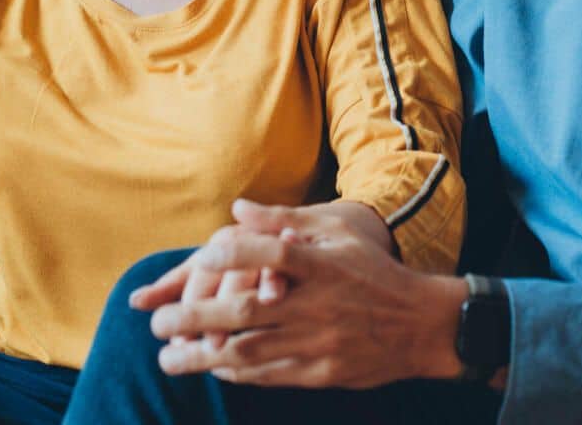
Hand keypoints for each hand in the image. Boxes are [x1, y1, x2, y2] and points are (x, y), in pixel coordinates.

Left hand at [138, 200, 466, 387]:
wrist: (423, 326)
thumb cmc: (375, 273)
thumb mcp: (338, 235)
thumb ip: (284, 221)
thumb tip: (237, 208)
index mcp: (321, 265)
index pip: (271, 254)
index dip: (232, 255)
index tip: (200, 257)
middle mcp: (316, 303)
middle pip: (246, 310)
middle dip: (194, 317)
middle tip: (159, 324)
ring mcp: (317, 341)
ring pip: (249, 350)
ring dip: (202, 355)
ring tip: (168, 356)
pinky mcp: (321, 371)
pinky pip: (269, 374)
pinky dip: (236, 372)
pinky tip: (212, 366)